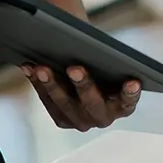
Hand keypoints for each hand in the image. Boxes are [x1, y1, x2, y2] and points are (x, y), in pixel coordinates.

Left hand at [23, 63, 140, 130]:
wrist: (88, 78)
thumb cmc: (101, 68)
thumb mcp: (108, 62)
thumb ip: (107, 58)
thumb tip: (91, 41)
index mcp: (122, 105)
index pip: (128, 100)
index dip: (130, 93)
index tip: (132, 82)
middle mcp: (104, 117)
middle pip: (93, 104)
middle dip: (83, 85)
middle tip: (74, 68)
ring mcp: (82, 121)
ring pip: (66, 106)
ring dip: (52, 86)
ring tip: (42, 68)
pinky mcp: (63, 120)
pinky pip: (49, 104)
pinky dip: (39, 85)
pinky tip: (31, 68)